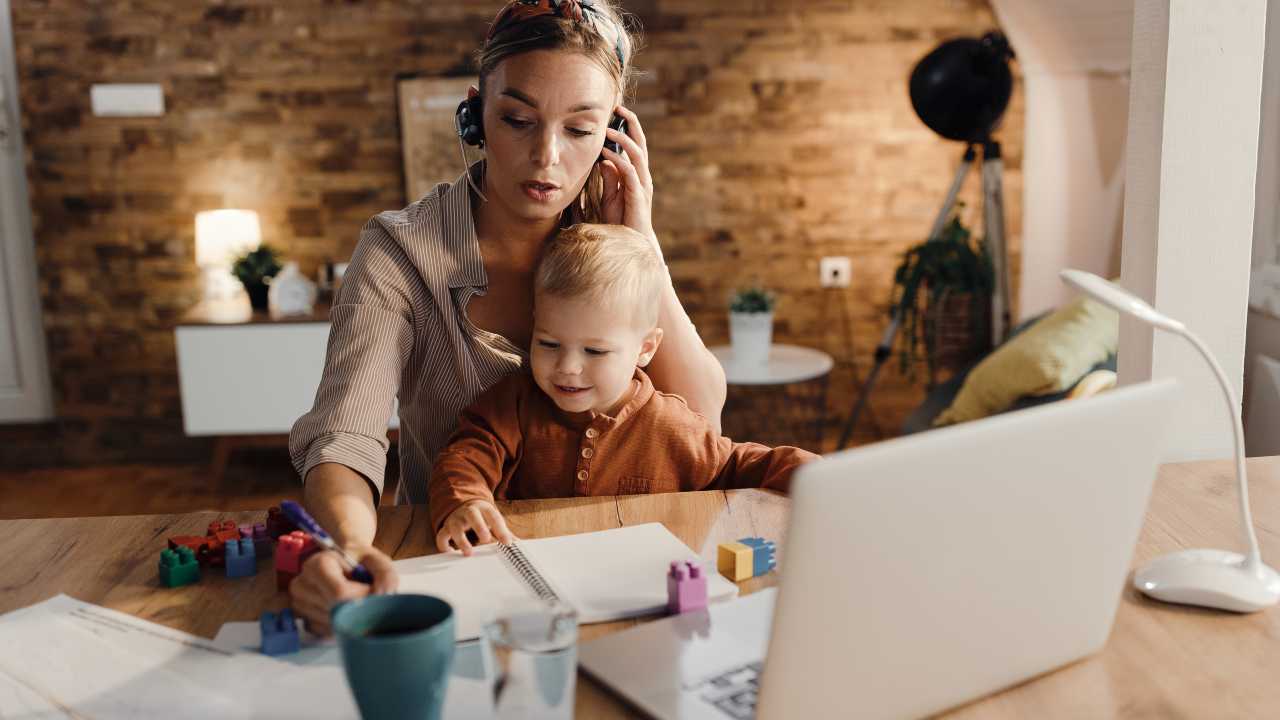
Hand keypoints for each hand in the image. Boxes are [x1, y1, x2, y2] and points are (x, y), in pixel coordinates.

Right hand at [289, 545, 397, 636]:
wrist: (342, 562)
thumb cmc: (358, 561)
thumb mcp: (376, 560)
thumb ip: (385, 574)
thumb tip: (381, 596)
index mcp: (318, 564)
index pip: (340, 594)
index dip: (362, 598)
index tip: (373, 592)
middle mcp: (302, 585)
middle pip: (336, 611)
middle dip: (358, 608)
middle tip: (367, 596)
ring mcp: (300, 604)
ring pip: (332, 624)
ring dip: (350, 617)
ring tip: (354, 599)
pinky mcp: (304, 620)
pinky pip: (326, 632)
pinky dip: (341, 625)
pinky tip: (345, 610)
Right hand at [435, 499, 516, 555]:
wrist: (464, 506)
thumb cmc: (483, 517)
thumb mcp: (494, 521)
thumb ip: (505, 533)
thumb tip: (520, 546)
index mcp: (484, 509)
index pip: (493, 516)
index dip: (501, 529)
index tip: (507, 543)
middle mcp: (469, 512)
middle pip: (472, 515)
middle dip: (479, 527)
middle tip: (485, 540)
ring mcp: (456, 519)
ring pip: (455, 526)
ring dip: (461, 540)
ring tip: (469, 552)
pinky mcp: (446, 528)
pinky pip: (441, 536)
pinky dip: (444, 545)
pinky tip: (451, 553)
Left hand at [600, 106, 660, 257]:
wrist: (629, 245)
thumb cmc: (620, 223)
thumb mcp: (610, 197)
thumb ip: (609, 179)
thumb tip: (603, 161)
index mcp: (637, 175)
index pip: (635, 145)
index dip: (628, 128)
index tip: (616, 112)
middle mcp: (642, 177)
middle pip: (640, 144)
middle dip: (631, 125)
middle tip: (619, 108)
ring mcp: (642, 186)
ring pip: (636, 155)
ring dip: (622, 140)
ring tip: (607, 129)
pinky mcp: (637, 196)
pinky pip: (629, 173)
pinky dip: (618, 161)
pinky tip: (605, 154)